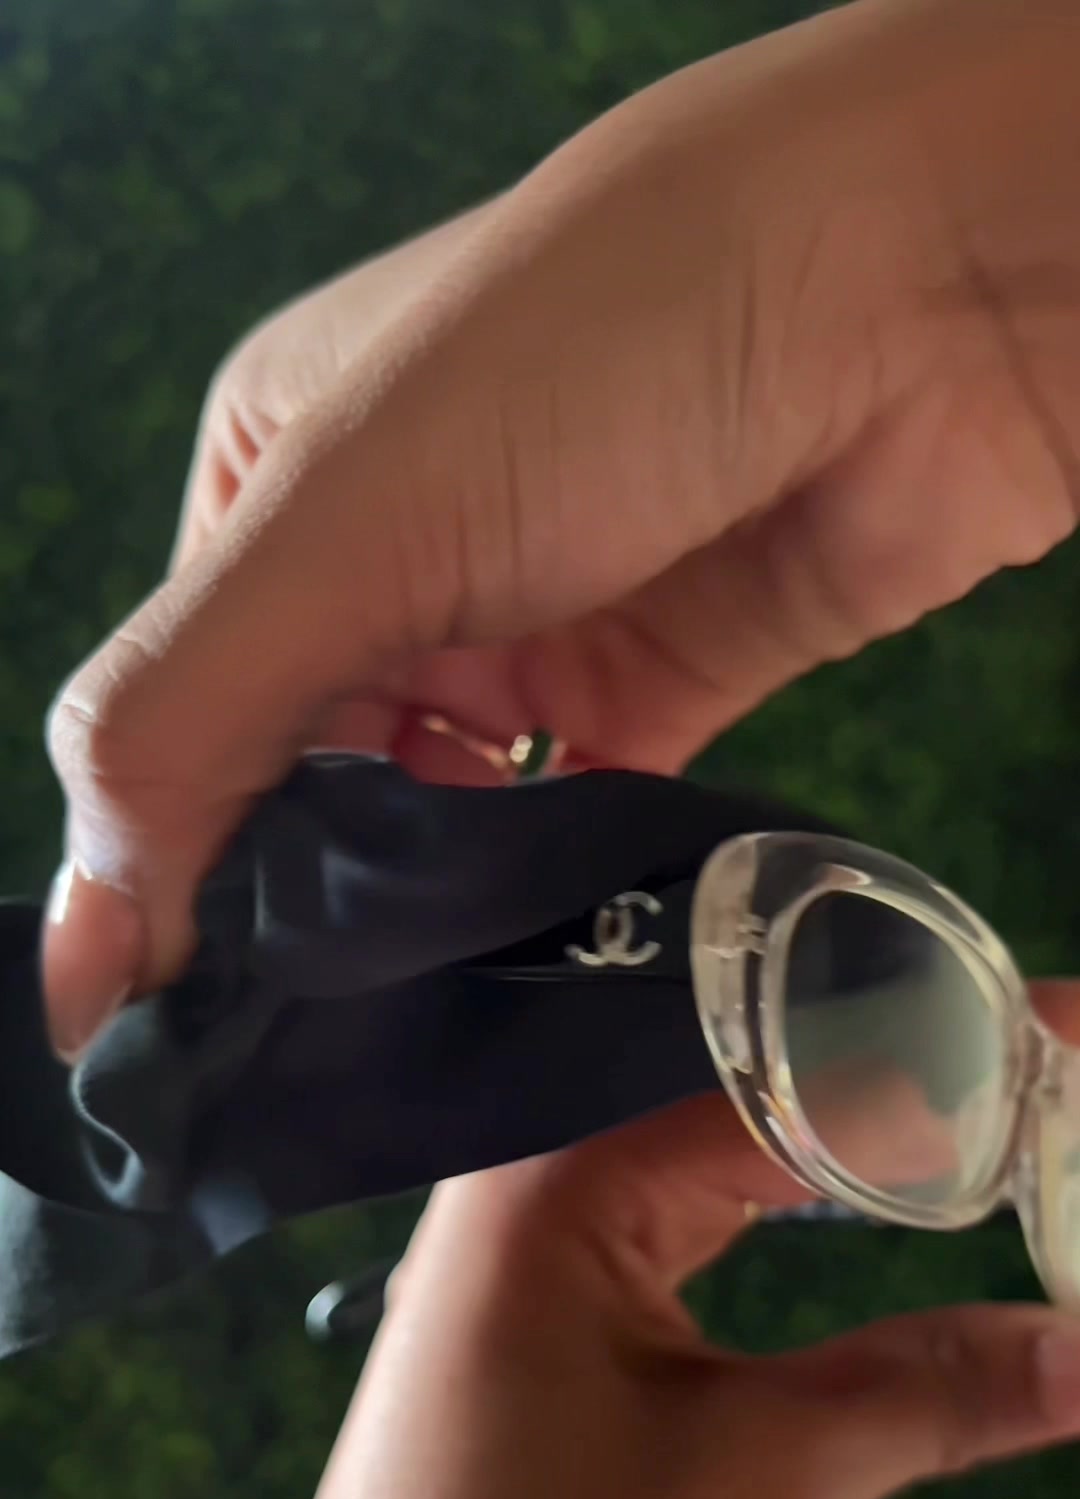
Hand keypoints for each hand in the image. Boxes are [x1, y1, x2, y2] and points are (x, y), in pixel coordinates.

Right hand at [45, 0, 1079, 1056]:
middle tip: (297, 1060)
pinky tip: (522, 981)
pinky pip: (572, 817)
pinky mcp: (662, 681)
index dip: (179, 862)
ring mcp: (533, 620)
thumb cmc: (587, 364)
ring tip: (397, 1047)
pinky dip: (548, 890)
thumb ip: (185, 728)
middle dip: (305, 901)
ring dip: (425, 913)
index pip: (186, 712)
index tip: (191, 1019)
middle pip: (309, 774)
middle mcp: (394, 555)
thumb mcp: (340, 521)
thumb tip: (80, 962)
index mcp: (275, 485)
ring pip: (442, 812)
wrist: (918, 291)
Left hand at [129, 1090, 1079, 1498]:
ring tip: (981, 1135)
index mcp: (549, 1183)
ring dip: (844, 1160)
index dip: (935, 1053)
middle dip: (897, 1088)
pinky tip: (855, 1213)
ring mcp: (520, 1279)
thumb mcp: (763, 1486)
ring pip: (710, 1171)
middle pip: (737, 1101)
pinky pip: (680, 1244)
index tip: (1058, 1032)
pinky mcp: (538, 1356)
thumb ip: (932, 1389)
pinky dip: (781, 1228)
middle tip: (1042, 1074)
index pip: (774, 1076)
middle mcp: (520, 1199)